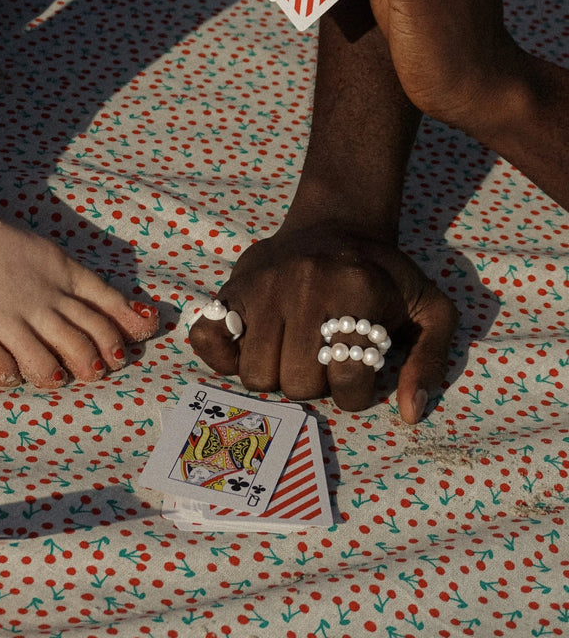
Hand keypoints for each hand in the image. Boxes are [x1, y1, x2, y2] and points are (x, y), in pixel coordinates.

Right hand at [188, 223, 456, 422]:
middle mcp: (305, 286)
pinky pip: (207, 338)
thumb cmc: (384, 274)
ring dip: (276, 375)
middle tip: (324, 360)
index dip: (356, 390)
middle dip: (314, 383)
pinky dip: (221, 356)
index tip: (359, 370)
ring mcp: (262, 286)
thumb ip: (430, 360)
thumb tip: (411, 413)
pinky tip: (247, 349)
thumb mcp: (429, 309)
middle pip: (298, 382)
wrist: (338, 224)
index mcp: (356, 290)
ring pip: (256, 373)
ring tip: (292, 355)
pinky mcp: (232, 287)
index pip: (348, 378)